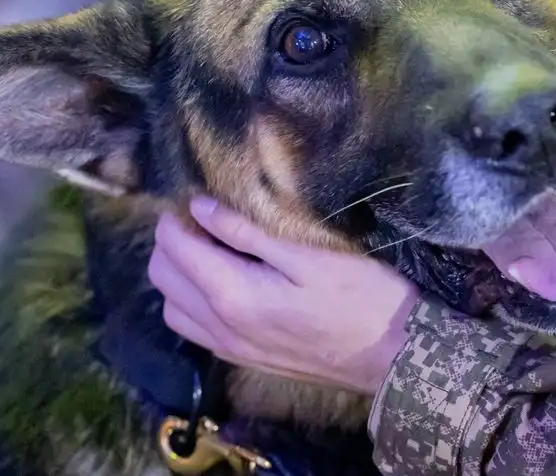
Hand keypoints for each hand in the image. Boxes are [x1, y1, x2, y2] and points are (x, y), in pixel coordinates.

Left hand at [148, 198, 420, 395]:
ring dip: (176, 275)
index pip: (176, 251)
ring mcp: (229, 349)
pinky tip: (219, 283)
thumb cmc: (360, 296)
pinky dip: (190, 301)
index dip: (174, 219)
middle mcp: (220, 328)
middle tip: (198, 218)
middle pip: (163, 280)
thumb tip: (199, 209)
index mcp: (234, 295)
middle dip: (170, 243)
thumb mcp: (307, 255)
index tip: (192, 197)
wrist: (392, 356)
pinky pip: (193, 330)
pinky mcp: (243, 359)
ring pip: (172, 309)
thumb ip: (246, 234)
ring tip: (207, 248)